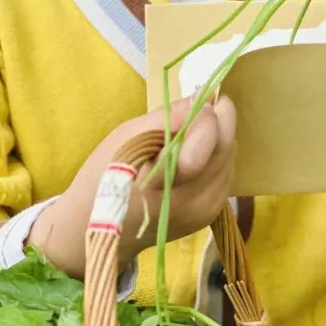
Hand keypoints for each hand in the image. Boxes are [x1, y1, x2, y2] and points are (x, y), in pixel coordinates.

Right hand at [28, 96, 236, 278]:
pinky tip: (197, 151)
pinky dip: (216, 156)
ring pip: (230, 159)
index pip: (204, 142)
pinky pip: (225, 174)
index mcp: (162, 181)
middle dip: (219, 120)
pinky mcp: (209, 215)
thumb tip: (201, 98)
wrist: (95, 228)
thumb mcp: (124, 137)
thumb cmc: (103, 177)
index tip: (198, 97)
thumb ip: (166, 118)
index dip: (206, 114)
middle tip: (204, 103)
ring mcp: (203, 211)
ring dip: (220, 138)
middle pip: (225, 148)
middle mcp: (191, 200)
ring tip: (196, 127)